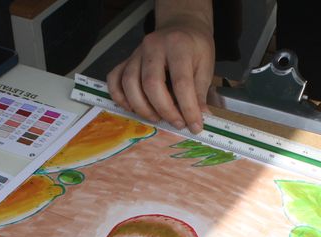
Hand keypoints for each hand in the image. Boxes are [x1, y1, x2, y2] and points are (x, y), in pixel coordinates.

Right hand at [106, 16, 214, 133]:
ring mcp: (136, 52)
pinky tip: (133, 108)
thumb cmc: (195, 47)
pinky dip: (120, 97)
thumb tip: (199, 118)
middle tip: (177, 123)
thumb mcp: (206, 65)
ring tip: (157, 118)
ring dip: (142, 108)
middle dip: (164, 110)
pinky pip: (115, 79)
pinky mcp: (127, 60)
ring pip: (129, 84)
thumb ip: (200, 92)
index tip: (195, 126)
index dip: (188, 108)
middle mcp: (153, 47)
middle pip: (151, 84)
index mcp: (178, 45)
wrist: (181, 27)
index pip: (180, 82)